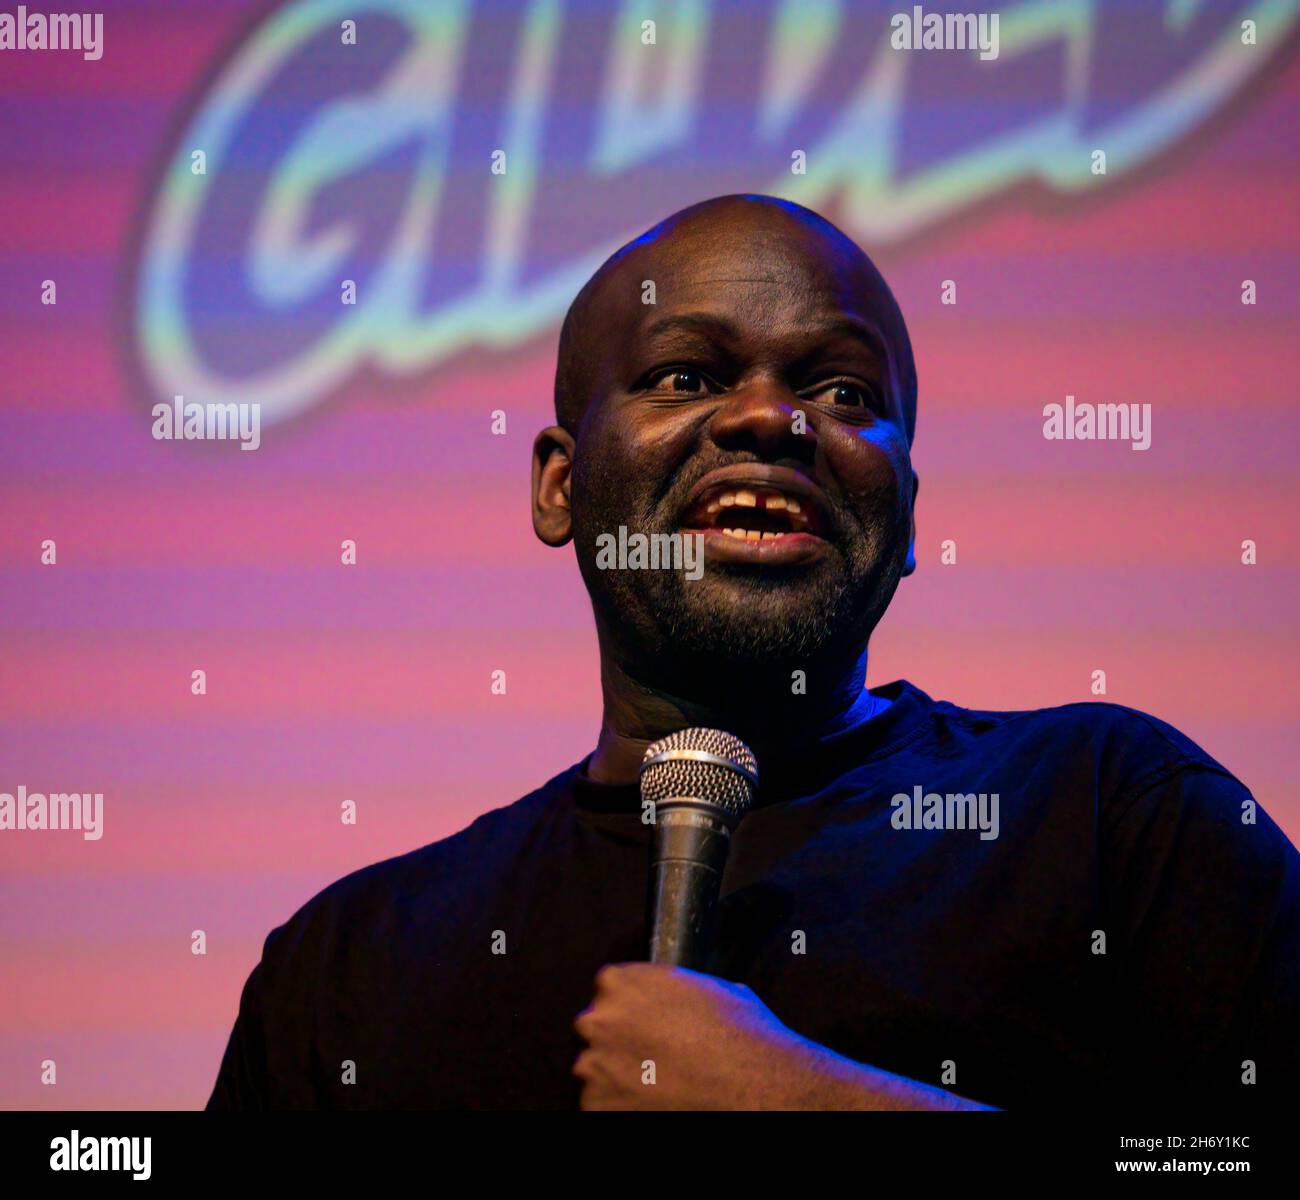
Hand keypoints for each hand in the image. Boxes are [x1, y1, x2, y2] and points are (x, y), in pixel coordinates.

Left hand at [572, 962, 996, 1110]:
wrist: (757, 1085)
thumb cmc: (743, 1035)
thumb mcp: (710, 986)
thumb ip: (674, 985)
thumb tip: (677, 986)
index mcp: (623, 981)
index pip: (610, 987)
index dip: (631, 1005)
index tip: (646, 1021)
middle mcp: (601, 1020)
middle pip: (599, 1026)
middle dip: (621, 1039)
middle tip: (655, 1055)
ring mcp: (595, 1067)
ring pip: (596, 1068)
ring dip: (619, 1074)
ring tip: (660, 1082)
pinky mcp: (599, 1109)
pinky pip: (601, 1106)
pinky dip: (621, 1107)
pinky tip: (654, 1103)